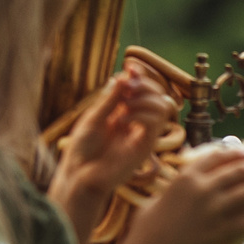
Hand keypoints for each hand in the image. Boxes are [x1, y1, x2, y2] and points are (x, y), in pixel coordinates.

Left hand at [54, 68, 177, 200]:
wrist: (80, 176)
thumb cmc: (82, 150)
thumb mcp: (93, 118)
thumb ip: (110, 99)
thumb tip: (123, 76)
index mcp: (124, 113)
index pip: (142, 89)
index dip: (140, 76)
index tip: (129, 68)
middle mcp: (136, 122)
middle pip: (157, 94)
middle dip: (144, 85)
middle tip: (127, 87)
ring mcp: (143, 134)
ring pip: (163, 106)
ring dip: (144, 99)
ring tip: (124, 106)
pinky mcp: (145, 147)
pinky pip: (156, 123)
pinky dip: (141, 114)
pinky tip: (123, 119)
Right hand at [124, 142, 243, 243]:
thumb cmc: (146, 227)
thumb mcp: (160, 196)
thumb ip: (178, 187)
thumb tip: (188, 184)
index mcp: (187, 177)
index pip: (217, 156)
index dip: (236, 153)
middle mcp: (203, 188)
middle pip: (239, 170)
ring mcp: (214, 209)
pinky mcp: (220, 230)